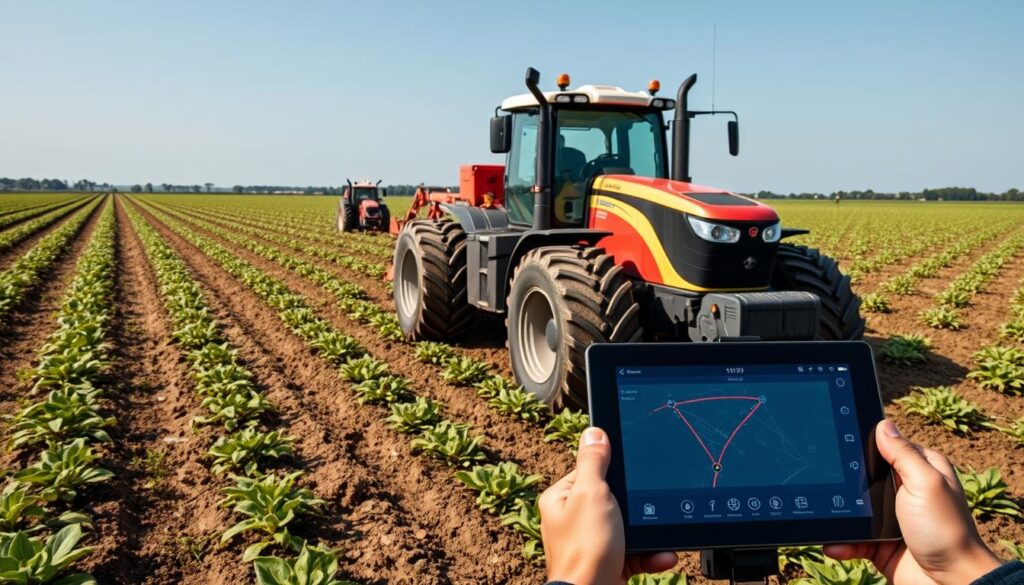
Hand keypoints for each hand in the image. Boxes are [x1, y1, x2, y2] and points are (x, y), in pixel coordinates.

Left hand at [539, 427, 676, 584]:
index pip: (589, 471)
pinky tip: (663, 556)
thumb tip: (594, 432)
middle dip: (638, 508)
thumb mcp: (592, 493)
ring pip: (627, 527)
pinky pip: (634, 552)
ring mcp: (590, 543)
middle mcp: (572, 520)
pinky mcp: (608, 563)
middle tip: (652, 509)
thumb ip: (594, 461)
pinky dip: (650, 555)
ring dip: (648, 533)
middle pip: (612, 500)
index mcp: (561, 499)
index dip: (613, 472)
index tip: (634, 474)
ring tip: (664, 538)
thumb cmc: (586, 548)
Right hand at [824, 419, 999, 584]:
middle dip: (846, 482)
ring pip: (855, 508)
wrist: (948, 584)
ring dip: (839, 515)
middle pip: (866, 475)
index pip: (890, 446)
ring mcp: (891, 518)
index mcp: (922, 470)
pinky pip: (853, 537)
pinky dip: (842, 541)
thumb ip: (903, 454)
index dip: (867, 443)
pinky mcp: (879, 543)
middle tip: (826, 481)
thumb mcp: (925, 483)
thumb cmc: (945, 531)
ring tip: (826, 517)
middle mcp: (906, 491)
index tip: (841, 441)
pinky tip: (835, 544)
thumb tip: (883, 425)